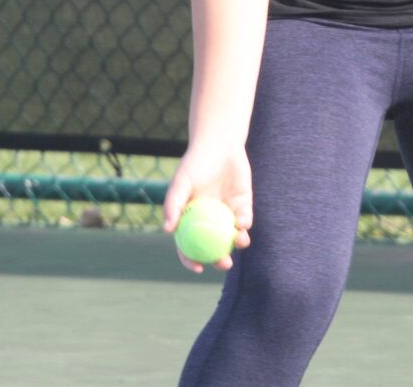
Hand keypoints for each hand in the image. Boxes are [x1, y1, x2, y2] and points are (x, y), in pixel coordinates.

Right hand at [161, 143, 253, 273]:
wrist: (219, 145)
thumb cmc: (195, 163)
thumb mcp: (181, 182)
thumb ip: (173, 205)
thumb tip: (167, 230)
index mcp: (191, 219)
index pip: (189, 245)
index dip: (192, 260)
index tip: (199, 267)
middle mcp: (209, 220)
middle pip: (214, 246)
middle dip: (220, 260)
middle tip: (225, 264)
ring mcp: (226, 213)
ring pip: (232, 236)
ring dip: (237, 244)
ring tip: (238, 242)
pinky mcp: (243, 205)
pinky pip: (245, 219)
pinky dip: (245, 224)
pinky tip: (243, 223)